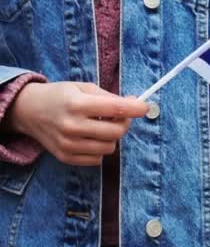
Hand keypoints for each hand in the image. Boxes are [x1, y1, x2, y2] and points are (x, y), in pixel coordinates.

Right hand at [4, 82, 148, 165]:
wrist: (27, 110)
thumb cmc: (60, 96)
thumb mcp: (83, 87)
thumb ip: (110, 97)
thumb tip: (135, 105)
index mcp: (77, 104)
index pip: (115, 109)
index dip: (135, 109)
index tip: (145, 107)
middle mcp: (72, 126)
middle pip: (116, 132)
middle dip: (124, 123)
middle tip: (119, 116)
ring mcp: (68, 144)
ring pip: (109, 147)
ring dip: (112, 137)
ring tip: (102, 126)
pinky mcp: (65, 157)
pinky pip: (97, 159)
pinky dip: (100, 149)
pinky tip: (91, 137)